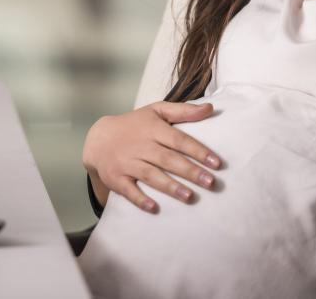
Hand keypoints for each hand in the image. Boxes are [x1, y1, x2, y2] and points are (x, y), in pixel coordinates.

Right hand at [81, 101, 222, 213]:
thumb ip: (184, 111)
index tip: (217, 163)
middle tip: (211, 183)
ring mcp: (127, 162)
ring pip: (150, 175)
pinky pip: (128, 190)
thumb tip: (210, 108)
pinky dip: (140, 199)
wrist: (99, 139)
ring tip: (190, 197)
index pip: (178, 140)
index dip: (198, 151)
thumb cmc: (135, 125)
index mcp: (153, 129)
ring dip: (170, 186)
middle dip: (190, 171)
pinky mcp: (116, 178)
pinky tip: (154, 208)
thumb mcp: (156, 111)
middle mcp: (140, 146)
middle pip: (168, 159)